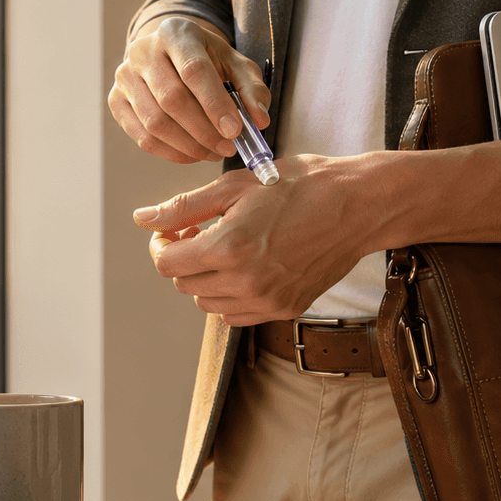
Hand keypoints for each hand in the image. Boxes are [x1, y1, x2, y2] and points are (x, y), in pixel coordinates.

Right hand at [109, 15, 270, 163]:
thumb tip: (259, 120)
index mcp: (176, 33)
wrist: (167, 52)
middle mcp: (143, 51)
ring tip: (213, 152)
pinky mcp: (116, 100)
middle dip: (204, 131)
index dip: (214, 104)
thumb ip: (252, 88)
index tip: (235, 131)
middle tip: (228, 147)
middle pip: (172, 99)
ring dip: (189, 145)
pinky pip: (142, 137)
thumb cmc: (205, 58)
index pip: (193, 70)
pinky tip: (193, 154)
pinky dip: (171, 152)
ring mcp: (125, 76)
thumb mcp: (234, 63)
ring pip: (155, 122)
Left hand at [134, 156, 380, 325]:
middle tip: (201, 233)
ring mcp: (266, 301)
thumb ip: (185, 206)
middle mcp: (245, 282)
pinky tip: (247, 267)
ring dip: (207, 279)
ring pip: (208, 303)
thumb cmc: (300, 186)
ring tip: (228, 249)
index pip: (166, 263)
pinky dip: (231, 296)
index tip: (174, 231)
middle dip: (184, 259)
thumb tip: (143, 218)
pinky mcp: (284, 309)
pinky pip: (237, 314)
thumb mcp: (235, 186)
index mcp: (228, 248)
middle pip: (184, 285)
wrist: (357, 205)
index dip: (162, 245)